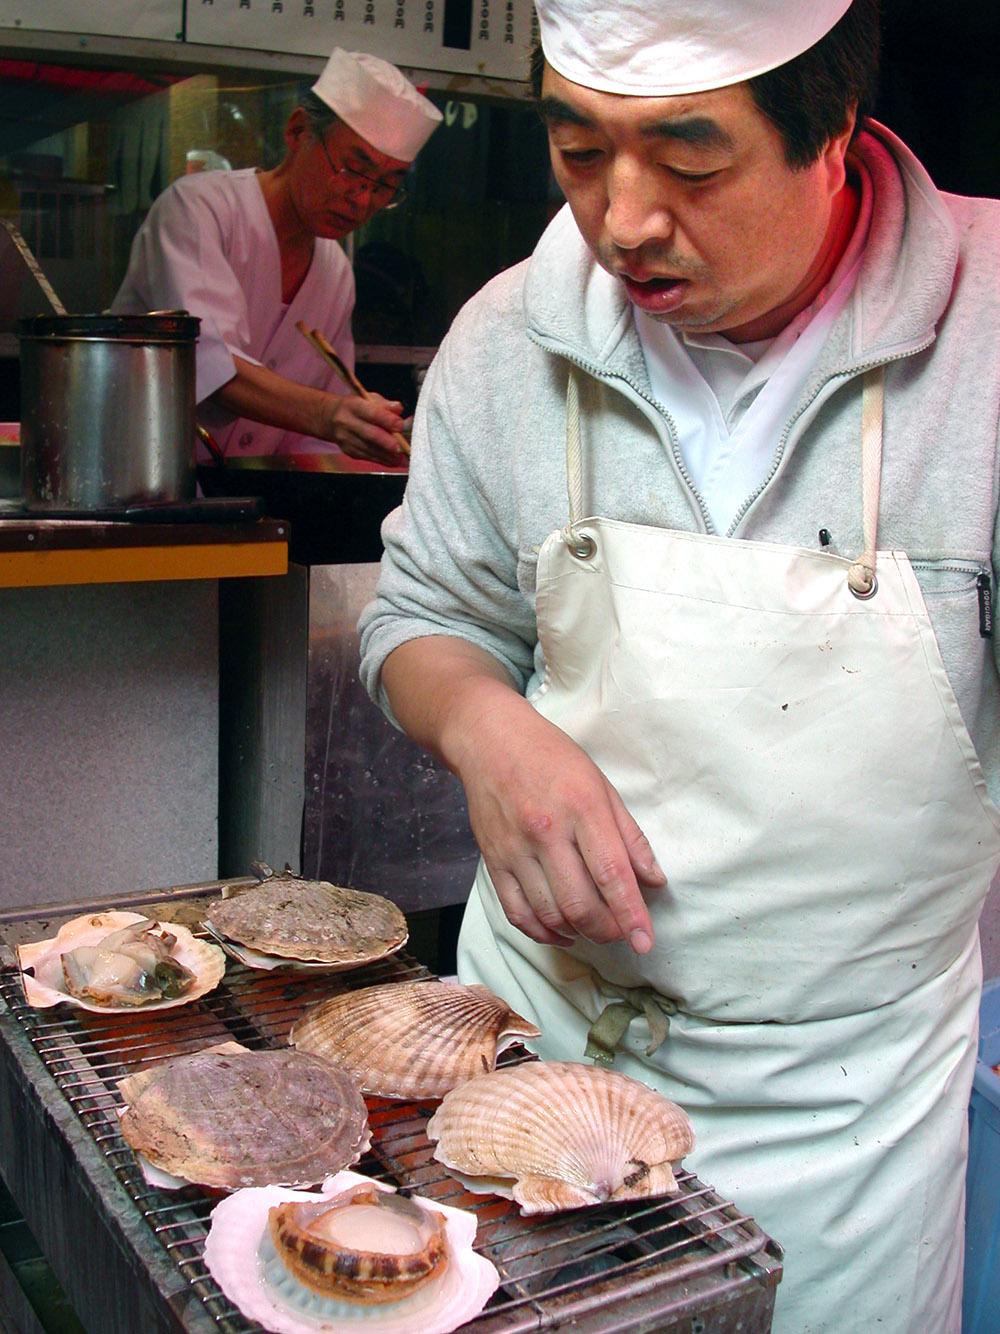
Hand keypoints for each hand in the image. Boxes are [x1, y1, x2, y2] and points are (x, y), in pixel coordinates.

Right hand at [322, 392, 408, 466]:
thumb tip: (398, 409)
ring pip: (369, 449)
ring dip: (387, 455)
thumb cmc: (356, 407)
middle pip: (369, 434)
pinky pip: (367, 457)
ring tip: (403, 458)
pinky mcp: (348, 450)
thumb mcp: (368, 399)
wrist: (330, 418)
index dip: (387, 420)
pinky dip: (382, 460)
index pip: (371, 413)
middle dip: (387, 442)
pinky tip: (394, 461)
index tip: (400, 425)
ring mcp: (345, 438)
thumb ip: (385, 404)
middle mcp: (346, 422)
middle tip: (402, 448)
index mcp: (353, 405)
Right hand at [453, 690, 662, 951]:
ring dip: (578, 932)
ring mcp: (515, 849)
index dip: (631, 914)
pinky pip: (516, 912)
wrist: (488, 738)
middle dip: (607, 930)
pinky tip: (561, 932)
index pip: (611, 873)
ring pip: (549, 914)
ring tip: (594, 927)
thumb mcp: (600, 784)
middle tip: (621, 931)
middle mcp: (546, 831)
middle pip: (580, 904)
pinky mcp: (493, 860)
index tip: (646, 943)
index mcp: (582, 807)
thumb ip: (629, 834)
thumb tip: (654, 880)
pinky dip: (542, 932)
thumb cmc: (551, 757)